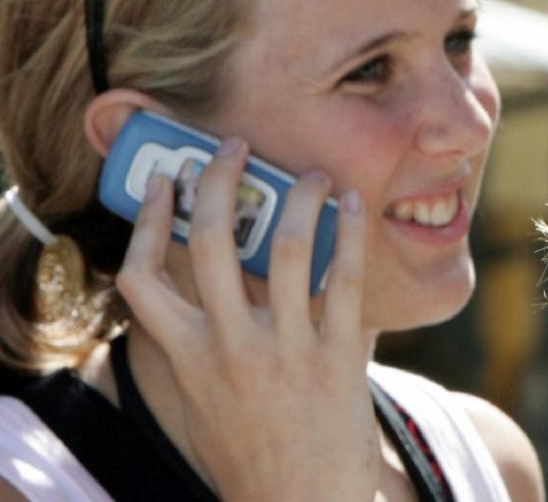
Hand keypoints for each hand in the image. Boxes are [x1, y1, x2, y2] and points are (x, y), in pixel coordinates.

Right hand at [114, 138, 377, 501]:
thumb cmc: (254, 453)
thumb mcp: (208, 401)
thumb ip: (205, 342)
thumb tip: (224, 276)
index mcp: (186, 358)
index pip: (141, 278)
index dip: (148, 222)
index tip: (164, 182)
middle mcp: (228, 349)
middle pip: (206, 244)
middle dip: (216, 181)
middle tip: (232, 148)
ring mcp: (284, 353)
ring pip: (283, 249)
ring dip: (297, 197)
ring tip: (312, 174)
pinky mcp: (338, 359)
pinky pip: (343, 281)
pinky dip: (348, 234)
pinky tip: (354, 206)